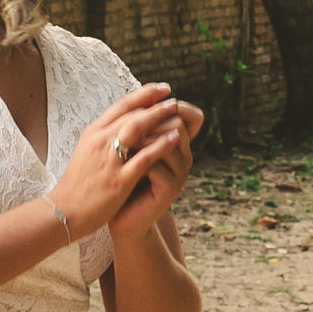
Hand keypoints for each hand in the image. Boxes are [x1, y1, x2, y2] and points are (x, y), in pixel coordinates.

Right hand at [48, 83, 184, 237]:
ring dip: (158, 117)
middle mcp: (99, 142)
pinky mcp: (118, 180)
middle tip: (173, 98)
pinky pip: (144, 157)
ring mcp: (109, 160)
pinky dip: (161, 145)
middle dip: (154, 104)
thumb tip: (126, 122)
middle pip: (130, 114)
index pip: (120, 106)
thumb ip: (106, 137)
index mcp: (92, 133)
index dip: (142, 94)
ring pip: (136, 129)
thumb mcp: (88, 152)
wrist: (64, 212)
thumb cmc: (78, 184)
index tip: (160, 88)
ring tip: (176, 111)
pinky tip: (175, 138)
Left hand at [109, 99, 198, 240]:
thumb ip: (141, 127)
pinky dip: (138, 160)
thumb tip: (141, 94)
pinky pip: (157, 165)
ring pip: (168, 141)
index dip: (173, 104)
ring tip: (124, 143)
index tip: (150, 100)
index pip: (190, 115)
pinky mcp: (170, 190)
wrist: (121, 217)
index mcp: (178, 145)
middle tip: (126, 124)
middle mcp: (184, 157)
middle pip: (177, 123)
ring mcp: (180, 174)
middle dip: (151, 120)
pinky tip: (124, 163)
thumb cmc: (124, 180)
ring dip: (142, 139)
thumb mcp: (133, 150)